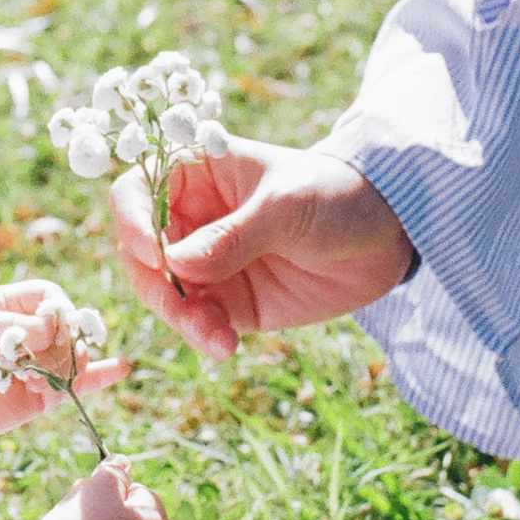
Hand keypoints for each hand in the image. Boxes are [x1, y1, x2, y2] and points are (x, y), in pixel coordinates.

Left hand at [0, 279, 128, 452]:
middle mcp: (31, 333)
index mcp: (12, 306)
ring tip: (34, 384)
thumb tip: (57, 331)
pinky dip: (101, 376)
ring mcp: (41, 363)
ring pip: (75, 356)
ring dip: (64, 368)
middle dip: (62, 342)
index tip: (48, 325)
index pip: (50, 297)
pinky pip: (80, 384)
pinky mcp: (45, 394)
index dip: (56, 308)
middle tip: (41, 360)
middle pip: (69, 326)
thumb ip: (18, 327)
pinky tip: (121, 367)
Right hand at [112, 137, 415, 360]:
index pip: (136, 191)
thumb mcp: (287, 206)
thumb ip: (233, 235)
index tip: (156, 255)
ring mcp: (206, 262)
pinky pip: (197, 322)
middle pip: (139, 251)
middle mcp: (190, 217)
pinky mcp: (227, 301)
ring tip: (217, 335)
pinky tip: (226, 345)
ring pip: (163, 293)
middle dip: (155, 284)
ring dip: (180, 318)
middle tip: (183, 308)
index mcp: (196, 173)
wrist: (386, 237)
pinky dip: (203, 336)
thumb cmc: (334, 196)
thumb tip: (177, 264)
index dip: (134, 222)